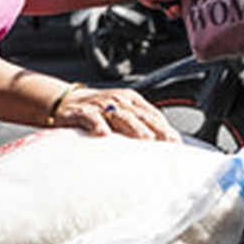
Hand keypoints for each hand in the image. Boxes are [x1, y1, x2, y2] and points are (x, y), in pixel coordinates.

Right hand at [55, 85, 180, 141]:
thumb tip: (160, 143)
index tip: (176, 143)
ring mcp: (101, 105)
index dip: (166, 128)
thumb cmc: (99, 111)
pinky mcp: (82, 112)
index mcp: (131, 100)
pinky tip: (104, 134)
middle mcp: (119, 101)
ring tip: (145, 138)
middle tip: (168, 142)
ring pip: (121, 115)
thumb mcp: (121, 113)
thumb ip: (138, 124)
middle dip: (157, 128)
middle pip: (141, 115)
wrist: (66, 101)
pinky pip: (92, 117)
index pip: (153, 114)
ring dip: (134, 127)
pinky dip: (98, 124)